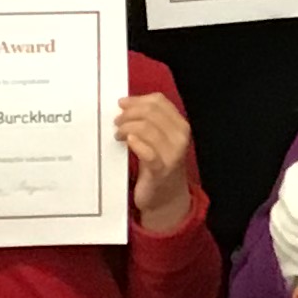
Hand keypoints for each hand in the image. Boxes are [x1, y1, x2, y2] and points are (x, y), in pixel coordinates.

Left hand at [115, 90, 198, 231]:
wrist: (166, 197)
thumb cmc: (159, 164)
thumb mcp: (160, 139)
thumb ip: (149, 121)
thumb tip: (125, 104)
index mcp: (180, 125)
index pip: (158, 101)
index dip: (137, 100)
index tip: (122, 104)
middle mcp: (180, 137)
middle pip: (150, 111)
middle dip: (129, 113)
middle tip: (117, 122)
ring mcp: (173, 154)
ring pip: (146, 127)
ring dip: (126, 127)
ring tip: (118, 134)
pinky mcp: (161, 170)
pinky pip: (147, 152)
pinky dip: (136, 143)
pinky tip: (127, 141)